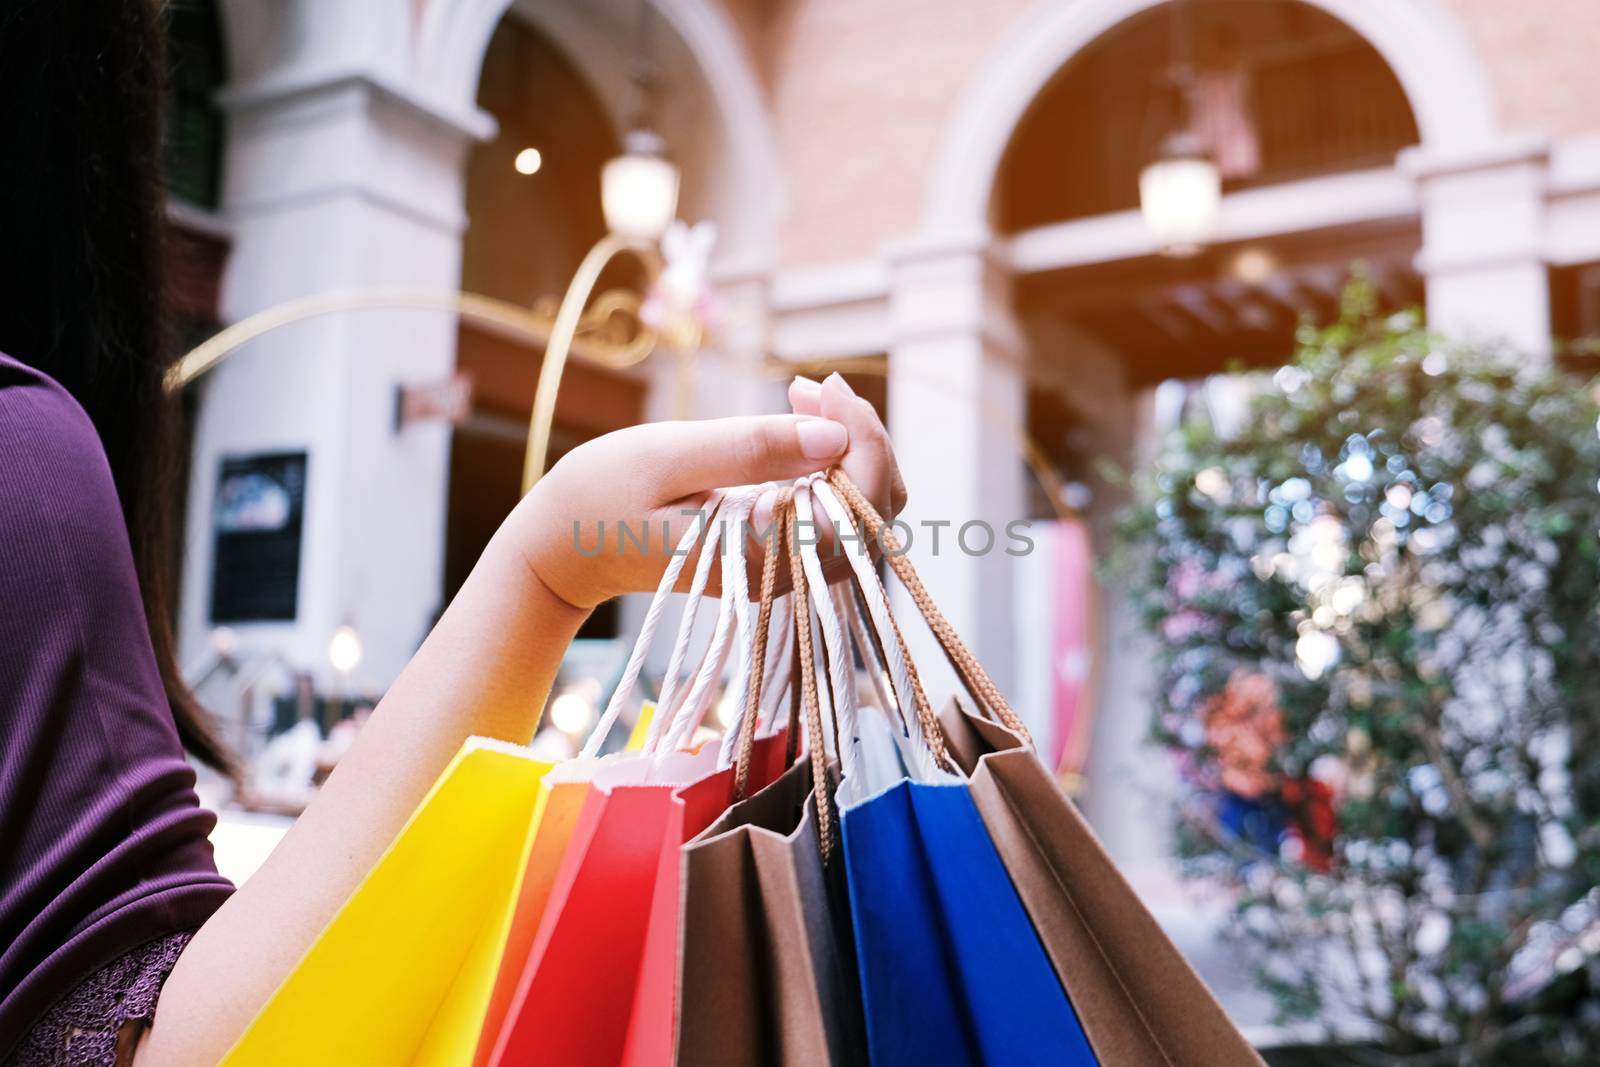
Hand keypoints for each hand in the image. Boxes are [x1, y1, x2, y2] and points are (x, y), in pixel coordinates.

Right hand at [508, 373, 904, 609]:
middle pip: (876, 511)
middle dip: (861, 437)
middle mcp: (786, 574)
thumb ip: (753, 449)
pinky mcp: (779, 553)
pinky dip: (832, 461)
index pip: (858, 508)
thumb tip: (835, 436)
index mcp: (762, 556)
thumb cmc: (603, 496)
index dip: (862, 441)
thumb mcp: (672, 458)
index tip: (825, 387)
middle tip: (815, 386)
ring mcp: (786, 569)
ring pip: (864, 511)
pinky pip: (836, 511)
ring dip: (850, 446)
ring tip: (806, 396)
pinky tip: (802, 421)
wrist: (564, 546)